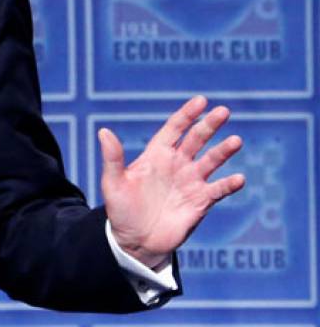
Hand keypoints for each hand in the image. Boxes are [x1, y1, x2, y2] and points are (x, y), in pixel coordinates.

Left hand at [99, 95, 245, 269]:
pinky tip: (238, 178)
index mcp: (156, 156)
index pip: (174, 129)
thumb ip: (112, 158)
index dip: (187, 114)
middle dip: (209, 125)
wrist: (135, 241)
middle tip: (223, 111)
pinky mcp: (200, 202)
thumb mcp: (113, 183)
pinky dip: (229, 184)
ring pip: (211, 161)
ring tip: (235, 141)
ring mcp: (190, 182)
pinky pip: (218, 190)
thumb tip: (103, 131)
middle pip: (196, 140)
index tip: (201, 100)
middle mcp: (176, 165)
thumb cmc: (121, 210)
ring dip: (223, 151)